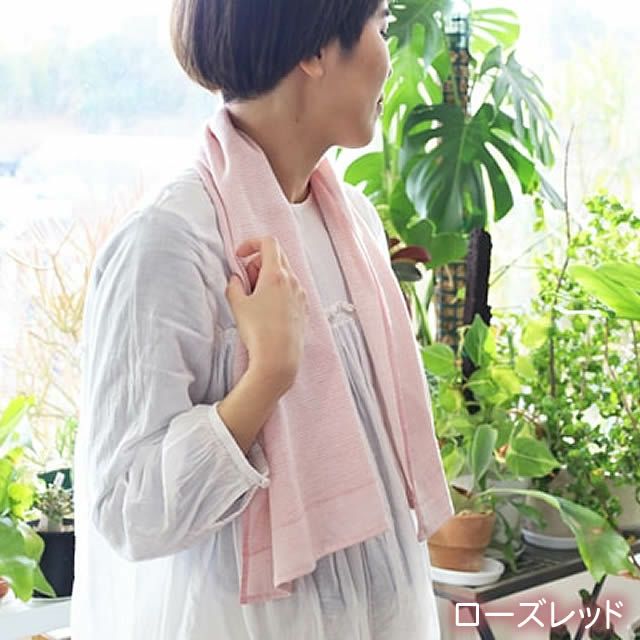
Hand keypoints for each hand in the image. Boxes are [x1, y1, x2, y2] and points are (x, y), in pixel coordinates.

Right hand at [225, 237, 307, 395]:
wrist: (278, 359)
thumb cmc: (258, 332)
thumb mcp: (237, 305)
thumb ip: (234, 285)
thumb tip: (237, 279)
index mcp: (276, 275)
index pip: (268, 242)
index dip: (251, 243)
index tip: (239, 256)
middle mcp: (293, 281)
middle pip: (276, 256)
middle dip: (257, 263)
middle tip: (245, 282)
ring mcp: (301, 295)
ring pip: (284, 274)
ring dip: (267, 278)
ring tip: (255, 299)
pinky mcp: (304, 308)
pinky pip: (290, 290)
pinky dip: (277, 291)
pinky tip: (267, 310)